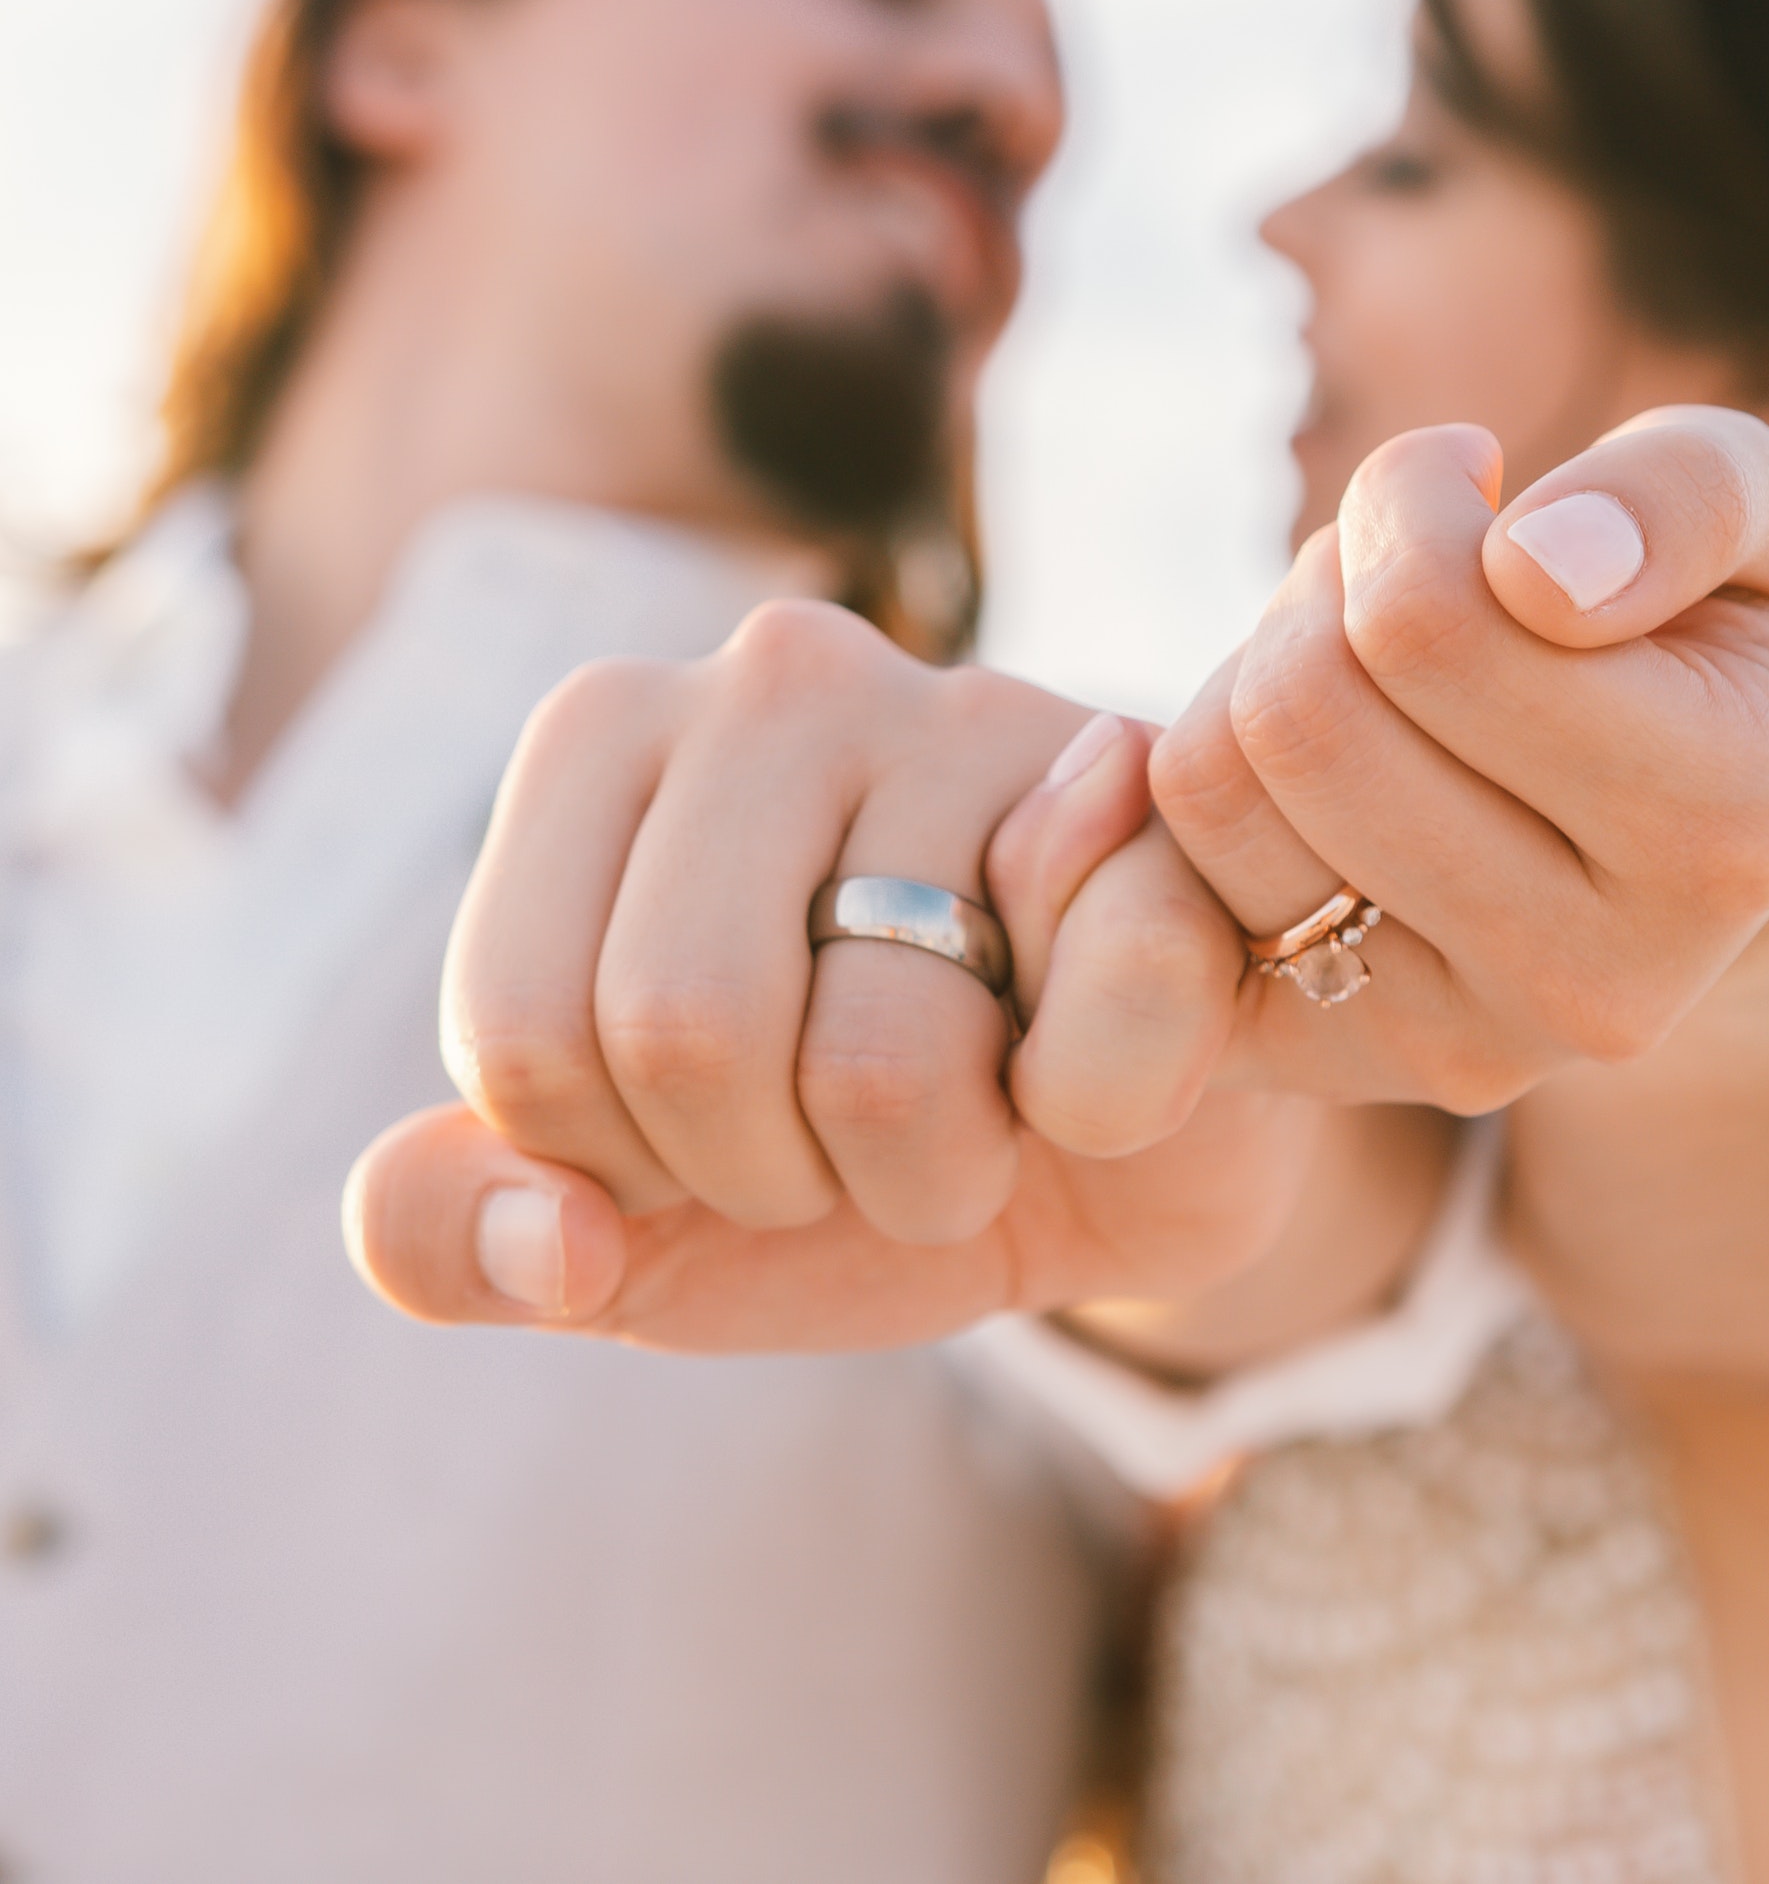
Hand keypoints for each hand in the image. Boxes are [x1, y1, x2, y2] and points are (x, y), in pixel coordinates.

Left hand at [346, 600, 1307, 1347]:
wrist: (1133, 1132)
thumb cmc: (859, 1144)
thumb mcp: (635, 1223)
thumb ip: (466, 1234)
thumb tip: (553, 1241)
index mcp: (605, 736)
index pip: (521, 1031)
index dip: (630, 1164)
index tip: (728, 1125)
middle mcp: (778, 677)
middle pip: (684, 1032)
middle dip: (780, 1173)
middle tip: (864, 1128)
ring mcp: (975, 709)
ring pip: (878, 1066)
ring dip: (939, 1172)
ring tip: (986, 1090)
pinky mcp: (1153, 785)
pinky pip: (1087, 1027)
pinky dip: (1099, 1111)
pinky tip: (1105, 1040)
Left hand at [1007, 408, 1768, 1151]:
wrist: (1695, 851)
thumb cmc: (1704, 635)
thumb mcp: (1754, 515)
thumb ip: (1683, 496)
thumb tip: (1541, 568)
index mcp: (1722, 829)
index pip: (1427, 620)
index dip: (1412, 503)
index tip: (1479, 491)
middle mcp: (1595, 979)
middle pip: (1304, 710)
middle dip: (1328, 591)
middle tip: (1409, 581)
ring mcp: (1457, 1048)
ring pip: (1217, 790)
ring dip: (1261, 672)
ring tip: (1373, 662)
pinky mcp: (1332, 1069)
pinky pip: (1161, 889)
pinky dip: (1206, 773)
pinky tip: (1311, 754)